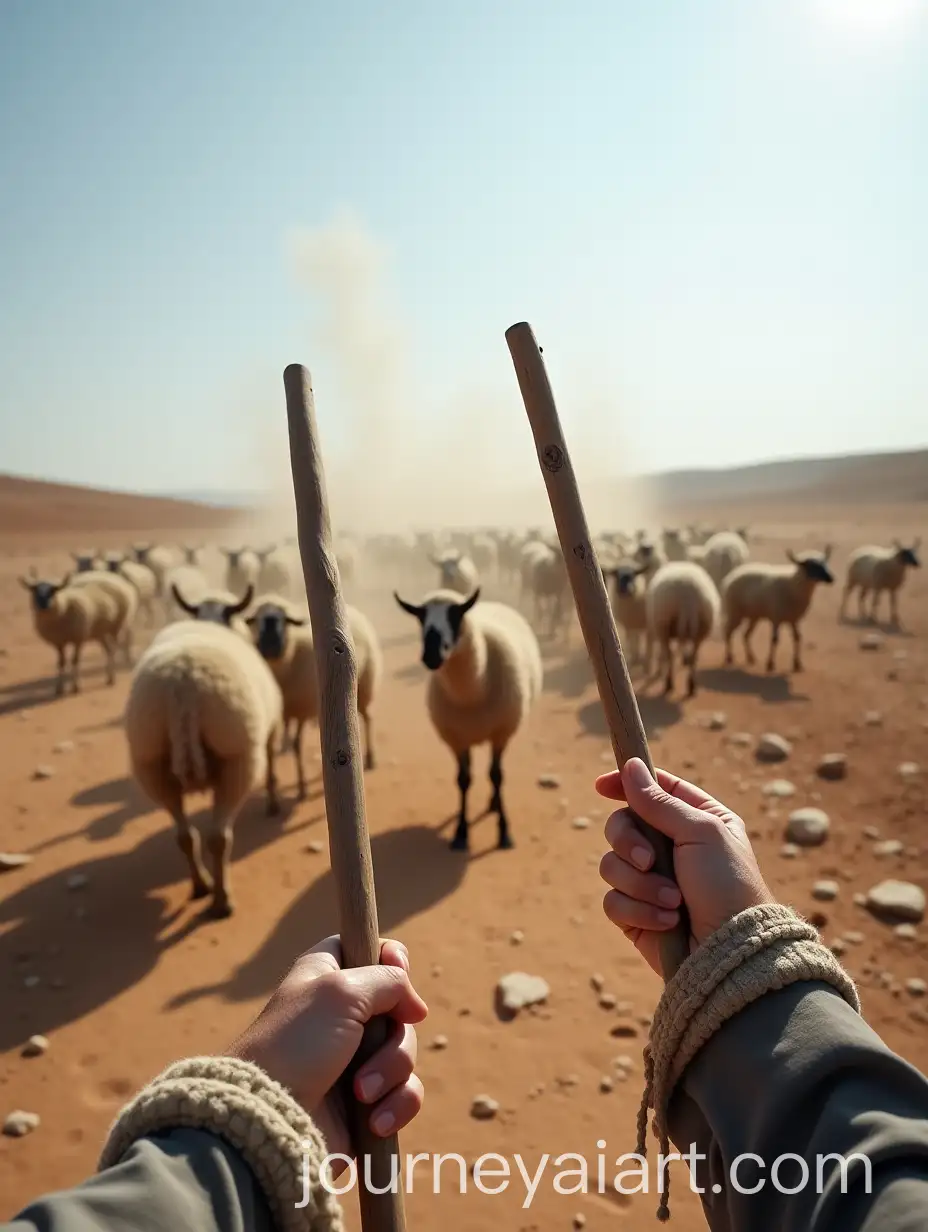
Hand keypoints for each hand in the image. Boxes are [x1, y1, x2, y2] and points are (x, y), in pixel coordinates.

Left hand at [227, 936, 427, 1164]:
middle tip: (365, 1048)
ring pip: (405, 1052)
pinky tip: (374, 1121)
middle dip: (394, 1034)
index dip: (391, 958)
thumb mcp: (342, 991)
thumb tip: (416, 1009)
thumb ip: (388, 981)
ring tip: (360, 1093)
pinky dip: (396, 1105)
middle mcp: (342, 1014)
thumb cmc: (298, 1044)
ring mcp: (355, 1059)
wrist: (270, 1120)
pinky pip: (405, 1094)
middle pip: (399, 1008)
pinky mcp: (366, 1100)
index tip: (399, 968)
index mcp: (328, 975)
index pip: (371, 950)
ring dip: (390, 1073)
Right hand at [596, 757, 773, 976]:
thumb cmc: (728, 885)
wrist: (733, 952)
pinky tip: (667, 922)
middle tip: (650, 860)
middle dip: (628, 842)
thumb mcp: (701, 832)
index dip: (626, 784)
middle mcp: (671, 848)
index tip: (601, 786)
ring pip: (611, 864)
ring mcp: (651, 882)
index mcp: (695, 821)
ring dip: (641, 884)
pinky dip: (638, 910)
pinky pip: (613, 901)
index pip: (652, 790)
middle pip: (621, 825)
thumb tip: (630, 766)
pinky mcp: (637, 915)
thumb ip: (660, 801)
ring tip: (673, 901)